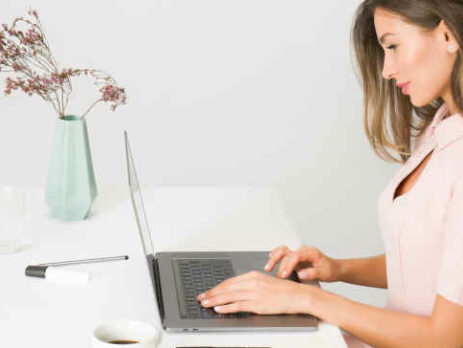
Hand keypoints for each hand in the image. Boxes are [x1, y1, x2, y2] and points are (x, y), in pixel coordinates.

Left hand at [196, 270, 313, 314]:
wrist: (297, 295)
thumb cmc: (283, 290)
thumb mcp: (264, 282)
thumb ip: (250, 284)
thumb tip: (237, 289)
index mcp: (253, 275)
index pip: (230, 281)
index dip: (217, 287)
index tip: (209, 291)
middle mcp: (252, 282)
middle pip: (227, 288)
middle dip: (212, 293)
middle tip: (201, 297)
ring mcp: (254, 293)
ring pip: (229, 296)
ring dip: (215, 300)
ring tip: (205, 304)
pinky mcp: (258, 304)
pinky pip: (238, 306)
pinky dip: (226, 307)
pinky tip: (219, 309)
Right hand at [264, 245, 339, 282]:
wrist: (334, 268)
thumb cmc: (330, 270)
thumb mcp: (325, 273)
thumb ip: (313, 273)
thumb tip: (301, 274)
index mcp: (310, 252)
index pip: (295, 256)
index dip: (288, 265)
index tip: (284, 275)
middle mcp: (302, 251)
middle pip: (285, 251)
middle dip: (276, 260)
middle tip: (270, 270)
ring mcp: (298, 253)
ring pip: (282, 251)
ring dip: (274, 258)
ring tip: (267, 268)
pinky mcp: (295, 258)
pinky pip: (282, 254)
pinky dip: (275, 257)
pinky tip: (270, 262)